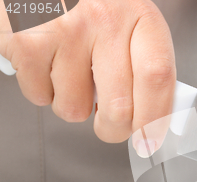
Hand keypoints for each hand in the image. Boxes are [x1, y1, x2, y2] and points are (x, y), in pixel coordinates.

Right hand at [0, 0, 175, 155]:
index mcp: (140, 18)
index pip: (157, 78)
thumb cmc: (91, 6)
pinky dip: (44, 92)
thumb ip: (145, 67)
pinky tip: (49, 65)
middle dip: (113, 129)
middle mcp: (106, 21)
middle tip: (109, 123)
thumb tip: (153, 119)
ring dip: (73, 104)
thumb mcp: (130, 25)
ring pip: (75, 110)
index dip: (155, 119)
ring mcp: (65, 31)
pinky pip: (41, 98)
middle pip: (119, 107)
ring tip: (72, 74)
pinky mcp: (27, 42)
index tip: (149, 141)